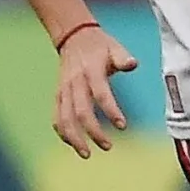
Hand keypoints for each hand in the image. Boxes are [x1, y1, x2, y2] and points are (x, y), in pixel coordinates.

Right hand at [54, 27, 137, 157]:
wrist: (73, 36)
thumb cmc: (99, 45)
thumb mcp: (115, 47)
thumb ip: (123, 58)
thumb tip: (133, 64)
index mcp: (91, 71)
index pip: (100, 94)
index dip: (111, 111)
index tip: (122, 126)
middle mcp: (74, 82)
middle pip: (80, 111)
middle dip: (93, 131)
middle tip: (107, 146)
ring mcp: (64, 89)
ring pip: (64, 118)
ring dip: (74, 138)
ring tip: (87, 153)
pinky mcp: (58, 94)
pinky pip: (56, 116)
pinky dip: (62, 131)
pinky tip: (73, 144)